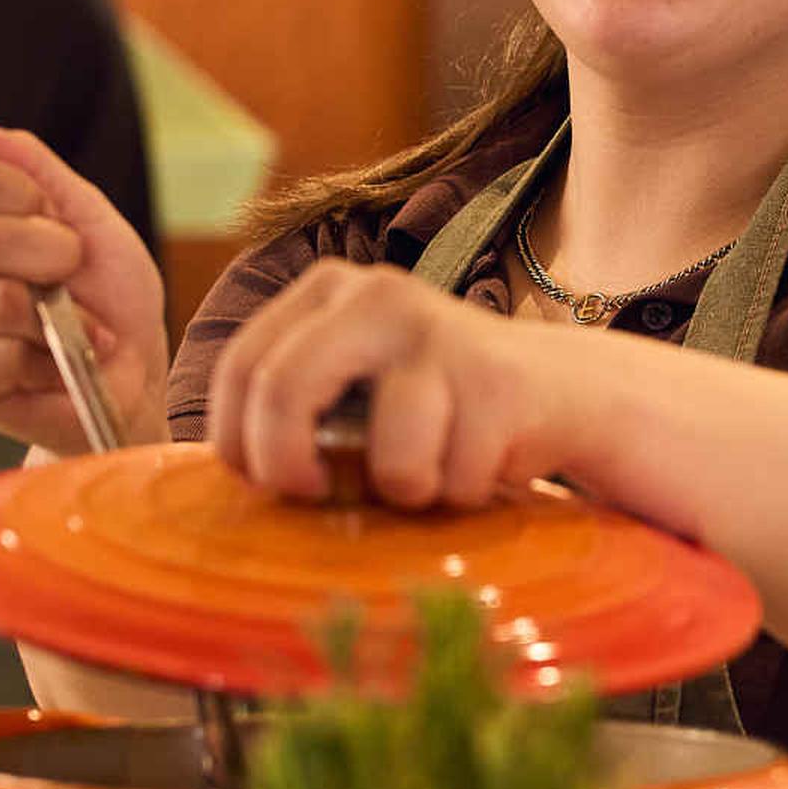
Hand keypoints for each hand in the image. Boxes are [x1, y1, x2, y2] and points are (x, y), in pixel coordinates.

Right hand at [0, 116, 167, 453]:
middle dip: (48, 255)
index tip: (54, 216)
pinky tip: (51, 364)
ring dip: (53, 317)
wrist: (133, 372)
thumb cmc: (109, 295)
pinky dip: (43, 361)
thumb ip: (29, 165)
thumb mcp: (87, 215)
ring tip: (68, 327)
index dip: (18, 193)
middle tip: (71, 274)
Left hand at [207, 259, 585, 510]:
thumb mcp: (357, 384)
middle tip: (317, 498)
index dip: (236, 440)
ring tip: (432, 475)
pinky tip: (484, 462)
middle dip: (289, 467)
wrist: (565, 391)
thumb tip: (221, 473)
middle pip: (283, 390)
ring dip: (407, 493)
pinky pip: (450, 476)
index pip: (241, 366)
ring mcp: (439, 332)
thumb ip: (298, 404)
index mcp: (328, 290)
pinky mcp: (496, 379)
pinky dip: (461, 494)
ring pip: (386, 456)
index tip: (262, 484)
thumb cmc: (442, 408)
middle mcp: (377, 295)